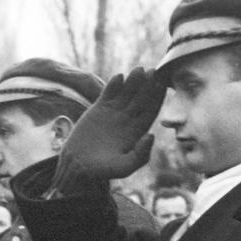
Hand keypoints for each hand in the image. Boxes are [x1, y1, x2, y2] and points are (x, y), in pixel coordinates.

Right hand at [57, 67, 164, 183]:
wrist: (77, 165)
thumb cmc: (103, 170)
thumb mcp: (123, 168)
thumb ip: (140, 155)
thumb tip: (151, 135)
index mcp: (137, 131)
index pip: (151, 110)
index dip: (157, 98)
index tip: (163, 85)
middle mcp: (128, 119)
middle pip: (141, 98)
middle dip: (148, 85)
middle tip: (154, 71)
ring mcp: (114, 112)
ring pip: (127, 93)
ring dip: (133, 81)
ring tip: (139, 70)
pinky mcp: (99, 108)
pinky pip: (109, 93)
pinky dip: (114, 85)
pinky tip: (119, 77)